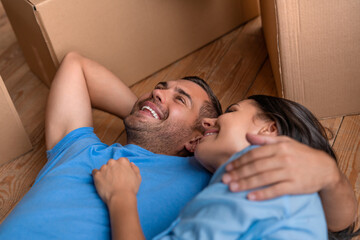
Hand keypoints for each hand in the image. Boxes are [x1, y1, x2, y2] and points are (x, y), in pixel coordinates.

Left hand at [92, 158, 141, 203]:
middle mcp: (112, 162)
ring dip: (105, 172)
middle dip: (113, 169)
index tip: (122, 174)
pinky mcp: (97, 175)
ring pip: (104, 168)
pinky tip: (101, 181)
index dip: (122, 168)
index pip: (122, 161)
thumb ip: (135, 168)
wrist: (120, 197)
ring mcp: (103, 168)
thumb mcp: (138, 177)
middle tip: (115, 179)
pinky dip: (97, 175)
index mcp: (123, 161)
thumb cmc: (130, 188)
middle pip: (112, 163)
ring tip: (108, 182)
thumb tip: (131, 164)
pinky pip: (95, 172)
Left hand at [222, 133, 340, 200]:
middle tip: (225, 179)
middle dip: (239, 173)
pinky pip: (276, 190)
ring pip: (263, 178)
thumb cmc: (301, 154)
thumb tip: (247, 135)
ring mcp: (290, 172)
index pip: (254, 154)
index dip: (240, 161)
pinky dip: (263, 194)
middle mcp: (283, 158)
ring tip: (232, 188)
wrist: (325, 168)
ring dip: (246, 183)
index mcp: (279, 147)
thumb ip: (265, 140)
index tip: (228, 167)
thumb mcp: (285, 142)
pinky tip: (251, 197)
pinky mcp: (296, 186)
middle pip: (256, 166)